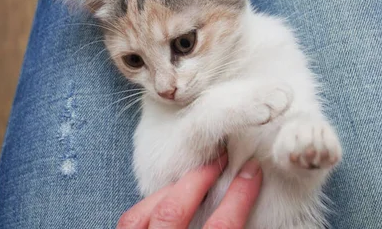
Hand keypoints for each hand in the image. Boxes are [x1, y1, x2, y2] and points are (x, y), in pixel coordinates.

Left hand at [117, 153, 261, 228]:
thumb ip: (237, 226)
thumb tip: (248, 189)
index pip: (222, 226)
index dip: (240, 195)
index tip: (252, 172)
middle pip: (175, 210)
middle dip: (198, 178)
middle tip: (220, 160)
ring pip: (143, 214)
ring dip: (169, 189)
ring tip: (191, 176)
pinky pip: (129, 223)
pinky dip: (146, 207)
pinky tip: (163, 200)